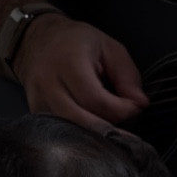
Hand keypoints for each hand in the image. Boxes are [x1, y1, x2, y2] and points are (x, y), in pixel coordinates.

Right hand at [12, 12, 147, 131]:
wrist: (38, 41)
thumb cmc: (75, 42)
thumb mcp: (109, 48)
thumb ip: (127, 76)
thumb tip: (140, 104)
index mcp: (68, 63)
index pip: (96, 100)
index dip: (121, 109)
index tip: (135, 107)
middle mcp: (48, 85)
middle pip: (82, 121)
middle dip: (109, 128)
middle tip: (126, 127)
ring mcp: (38, 102)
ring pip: (71, 132)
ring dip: (95, 135)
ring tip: (111, 130)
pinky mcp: (36, 115)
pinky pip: (61, 133)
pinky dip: (80, 134)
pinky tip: (92, 130)